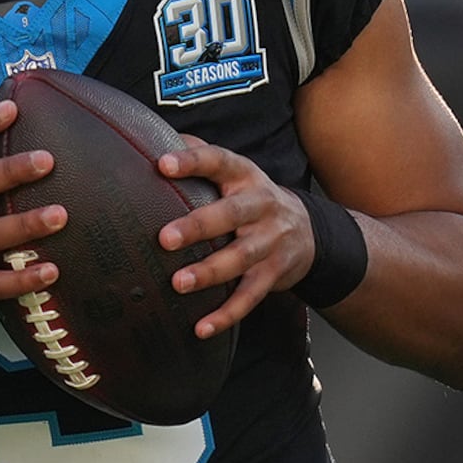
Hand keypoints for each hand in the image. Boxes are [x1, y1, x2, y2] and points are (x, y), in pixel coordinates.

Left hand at [156, 141, 313, 340]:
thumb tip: (153, 134)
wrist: (309, 232)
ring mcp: (270, 242)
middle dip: (198, 226)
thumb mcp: (236, 173)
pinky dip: (226, 315)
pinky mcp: (274, 274)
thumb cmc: (253, 200)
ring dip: (210, 272)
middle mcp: (261, 206)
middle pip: (231, 214)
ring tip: (179, 283)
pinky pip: (250, 297)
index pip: (219, 162)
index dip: (194, 161)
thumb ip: (201, 154)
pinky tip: (202, 328)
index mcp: (245, 177)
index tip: (164, 164)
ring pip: (240, 258)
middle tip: (165, 238)